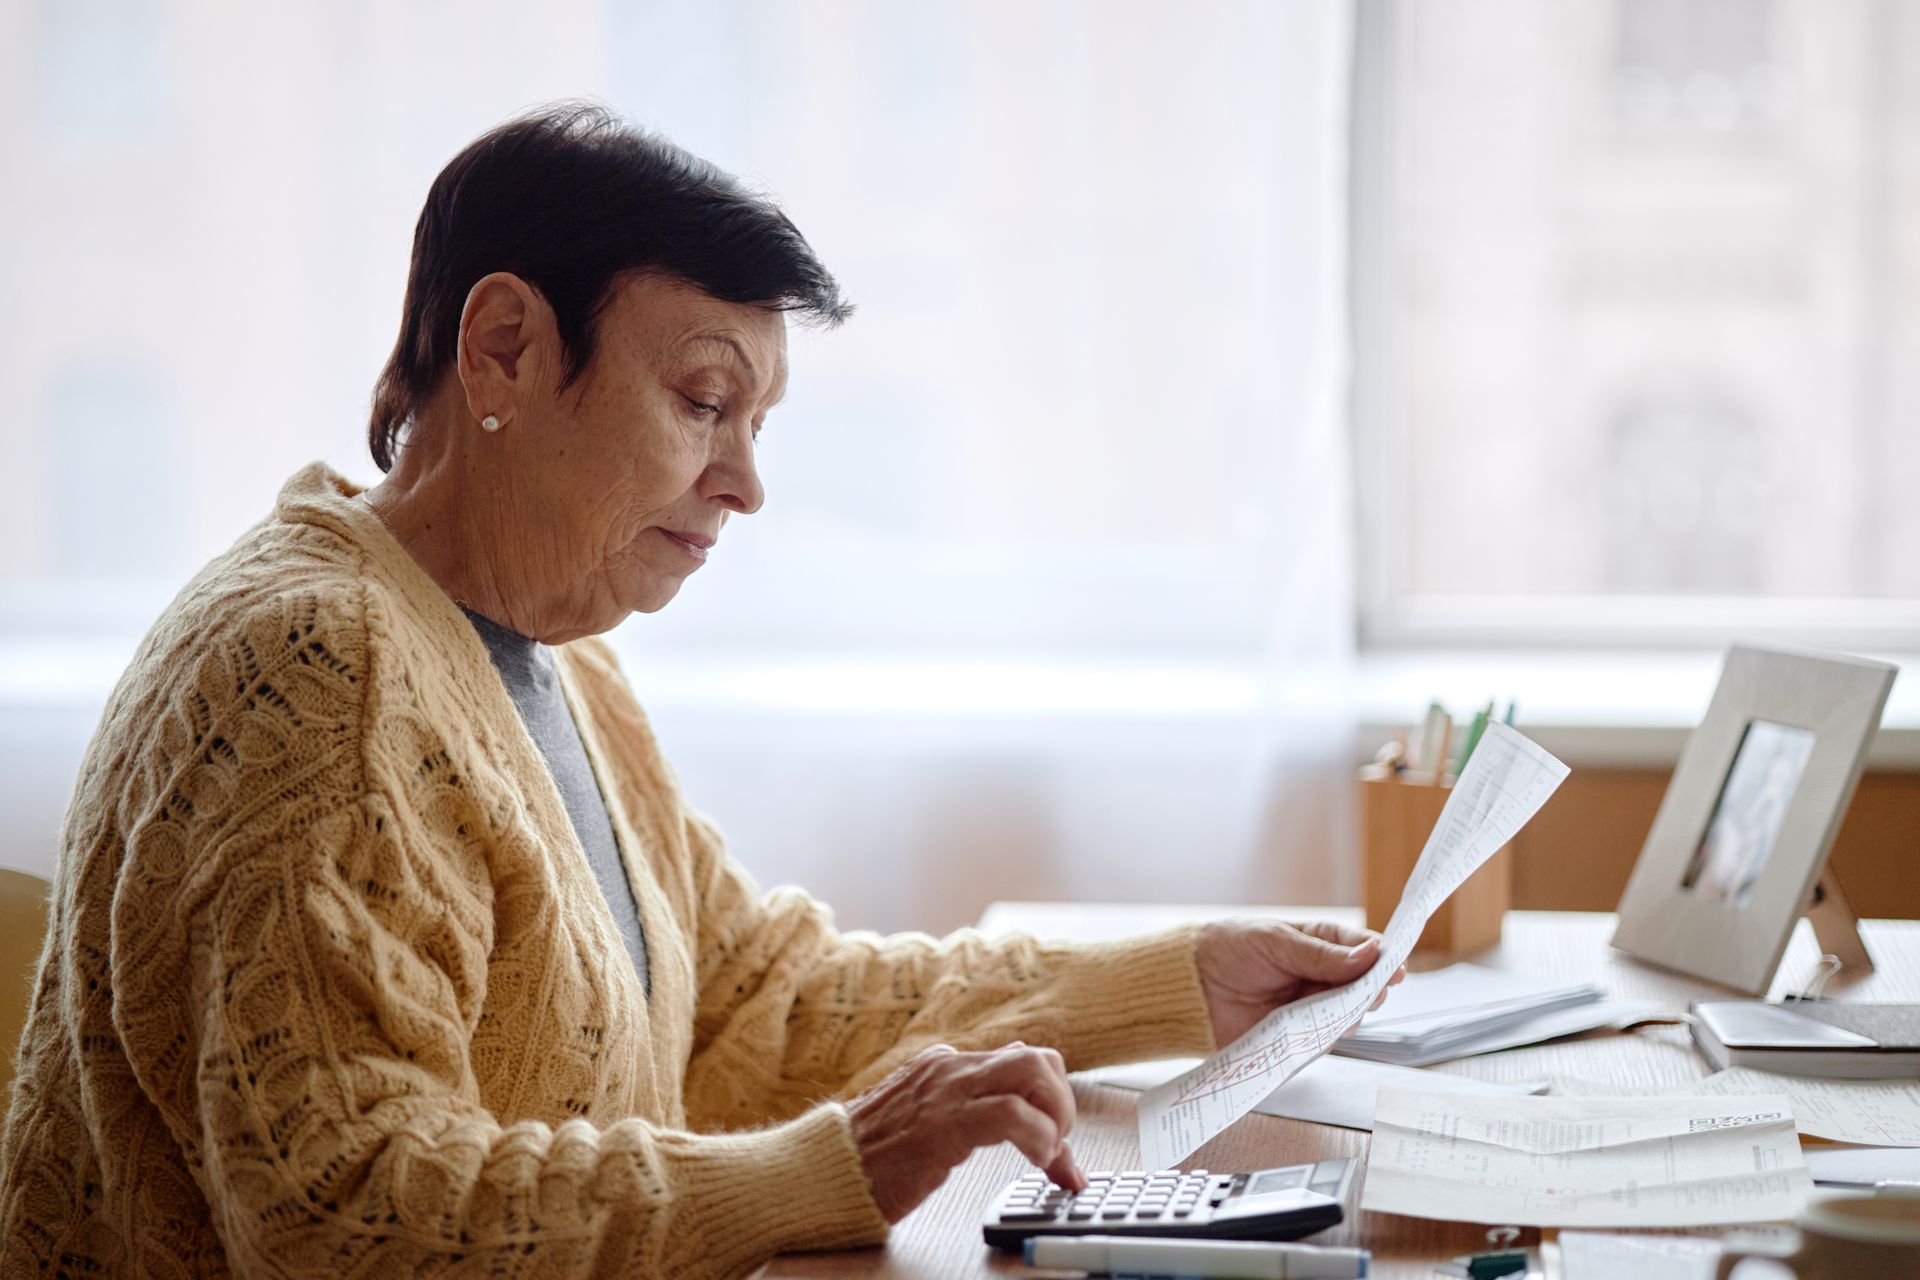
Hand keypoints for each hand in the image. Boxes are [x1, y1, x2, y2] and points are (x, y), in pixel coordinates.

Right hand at [847, 1042, 1086, 1222]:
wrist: (823, 1170)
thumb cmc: (871, 1158)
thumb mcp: (928, 1125)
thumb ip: (973, 1115)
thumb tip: (1027, 1122)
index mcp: (947, 1066)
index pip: (1021, 1064)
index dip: (1050, 1104)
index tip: (1058, 1150)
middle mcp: (952, 1068)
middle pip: (1038, 1058)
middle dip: (1061, 1102)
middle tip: (1055, 1145)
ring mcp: (948, 1091)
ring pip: (1034, 1069)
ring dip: (1057, 1114)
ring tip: (1047, 1152)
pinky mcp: (945, 1124)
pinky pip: (1012, 1112)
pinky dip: (1040, 1135)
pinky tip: (1037, 1159)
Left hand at [1195, 919, 1406, 1046]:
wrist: (1191, 987)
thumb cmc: (1229, 950)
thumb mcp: (1275, 941)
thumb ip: (1320, 954)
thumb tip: (1369, 954)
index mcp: (1321, 944)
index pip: (1364, 950)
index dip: (1383, 958)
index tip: (1396, 967)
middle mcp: (1323, 978)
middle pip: (1365, 987)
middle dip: (1371, 990)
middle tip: (1372, 992)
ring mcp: (1312, 1009)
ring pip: (1350, 1017)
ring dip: (1350, 1015)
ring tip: (1339, 1009)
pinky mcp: (1298, 1039)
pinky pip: (1324, 1041)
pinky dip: (1325, 1036)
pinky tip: (1317, 1029)